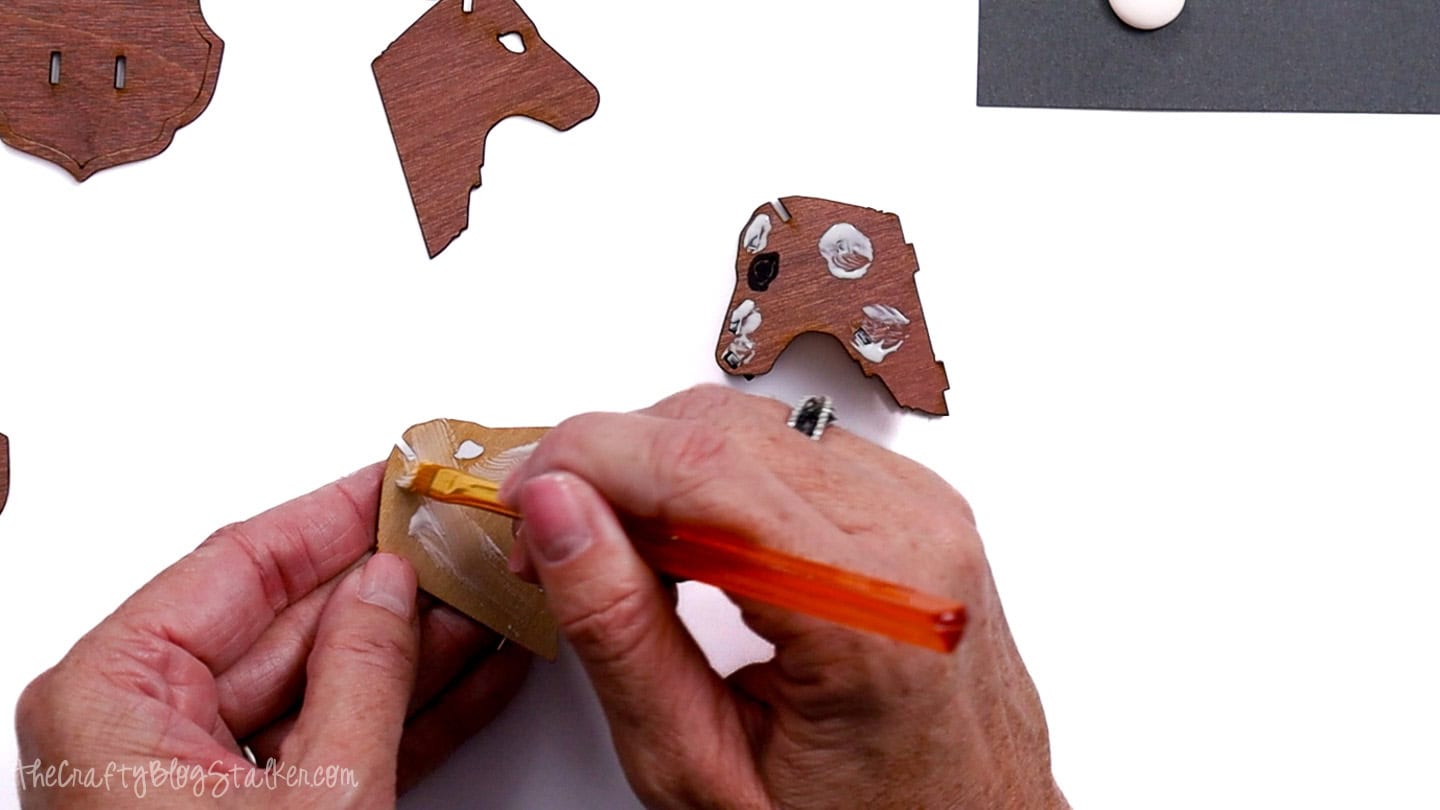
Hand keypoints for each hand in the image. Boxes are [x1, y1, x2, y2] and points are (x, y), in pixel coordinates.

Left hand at [15, 464, 529, 807]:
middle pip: (287, 616)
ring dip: (416, 640)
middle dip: (392, 581)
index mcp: (115, 693)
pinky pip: (335, 733)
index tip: (401, 477)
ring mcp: (196, 772)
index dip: (334, 515)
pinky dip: (410, 705)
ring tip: (491, 596)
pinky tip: (474, 666)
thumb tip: (391, 586)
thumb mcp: (316, 798)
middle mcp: (141, 722)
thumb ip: (361, 673)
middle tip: (466, 538)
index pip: (238, 563)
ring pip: (324, 675)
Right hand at [500, 386, 1066, 808]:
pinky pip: (795, 447)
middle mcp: (916, 539)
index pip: (702, 467)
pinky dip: (720, 478)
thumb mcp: (703, 768)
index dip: (589, 460)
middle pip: (724, 427)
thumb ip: (621, 632)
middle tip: (558, 540)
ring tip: (623, 555)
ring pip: (754, 422)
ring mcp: (926, 514)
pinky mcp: (918, 508)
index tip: (528, 498)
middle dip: (613, 462)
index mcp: (870, 611)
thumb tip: (558, 512)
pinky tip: (692, 545)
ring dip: (663, 468)